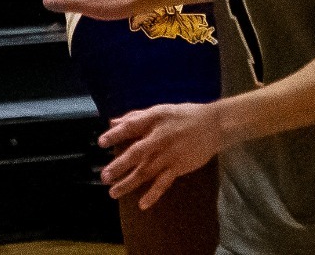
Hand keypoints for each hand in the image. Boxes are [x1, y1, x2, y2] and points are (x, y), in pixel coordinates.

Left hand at [98, 103, 223, 208]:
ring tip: (113, 193)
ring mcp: (169, 155)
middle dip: (119, 166)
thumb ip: (135, 117)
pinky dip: (153, 194)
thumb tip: (113, 122)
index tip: (101, 143)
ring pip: (145, 172)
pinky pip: (163, 183)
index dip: (115, 135)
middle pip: (135, 154)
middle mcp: (159, 138)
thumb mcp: (159, 110)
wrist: (213, 125)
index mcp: (154, 120)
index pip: (130, 127)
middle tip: (104, 177)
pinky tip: (142, 204)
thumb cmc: (183, 116)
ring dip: (129, 183)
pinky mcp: (178, 167)